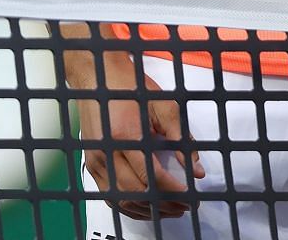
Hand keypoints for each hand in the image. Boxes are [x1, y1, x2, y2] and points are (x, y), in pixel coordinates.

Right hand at [70, 49, 203, 219]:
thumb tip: (196, 168)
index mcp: (125, 135)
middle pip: (136, 192)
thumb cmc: (130, 87)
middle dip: (163, 204)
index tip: (190, 196)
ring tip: (170, 210)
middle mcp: (107, 152)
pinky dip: (129, 205)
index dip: (172, 190)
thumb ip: (181, 138)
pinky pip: (109, 195)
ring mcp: (96, 160)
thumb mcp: (163, 106)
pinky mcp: (91, 164)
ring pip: (122, 199)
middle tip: (185, 206)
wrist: (98, 76)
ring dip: (147, 209)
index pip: (151, 175)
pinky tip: (146, 207)